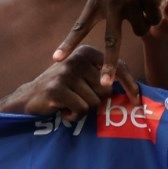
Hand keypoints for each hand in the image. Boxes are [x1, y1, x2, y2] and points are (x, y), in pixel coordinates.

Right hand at [0, 44, 124, 121]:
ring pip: (94, 102)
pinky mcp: (57, 88)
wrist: (30, 98)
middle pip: (106, 90)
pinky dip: (74, 116)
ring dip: (83, 110)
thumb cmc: (63, 90)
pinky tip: (63, 111)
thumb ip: (104, 77)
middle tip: (79, 100)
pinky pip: (80, 109)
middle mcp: (77, 59)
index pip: (118, 67)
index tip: (137, 100)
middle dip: (96, 101)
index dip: (130, 85)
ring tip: (69, 104)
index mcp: (87, 52)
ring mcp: (66, 73)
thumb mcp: (84, 77)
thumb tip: (134, 90)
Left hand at [48, 0, 167, 93]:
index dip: (68, 43)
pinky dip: (157, 13)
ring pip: (140, 30)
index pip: (80, 25)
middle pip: (112, 40)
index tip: (56, 59)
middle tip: (105, 84)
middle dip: (108, 64)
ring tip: (143, 0)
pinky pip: (155, 20)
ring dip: (144, 21)